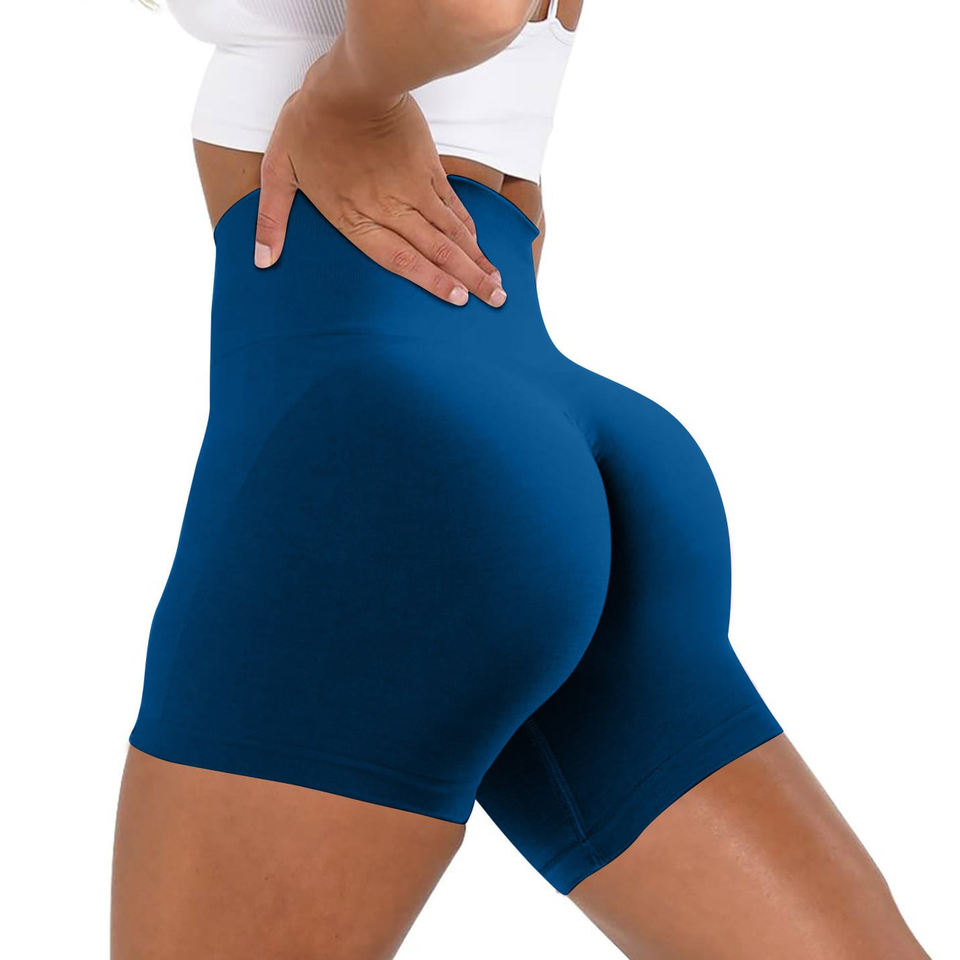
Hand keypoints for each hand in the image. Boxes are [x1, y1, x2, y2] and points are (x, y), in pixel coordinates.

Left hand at [254, 48, 505, 307]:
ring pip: (452, 232)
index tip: (459, 299)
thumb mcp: (279, 170)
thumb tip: (262, 260)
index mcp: (356, 217)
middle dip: (470, 279)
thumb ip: (272, 219)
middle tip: (496, 302)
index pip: (401, 260)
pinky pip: (453, 205)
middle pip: (437, 252)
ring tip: (498, 283)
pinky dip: (470, 228)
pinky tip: (481, 244)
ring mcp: (414, 189)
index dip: (432, 283)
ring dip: (477, 259)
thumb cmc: (311, 123)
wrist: (352, 80)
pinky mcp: (428, 168)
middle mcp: (391, 208)